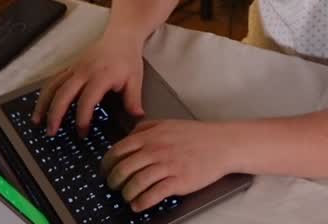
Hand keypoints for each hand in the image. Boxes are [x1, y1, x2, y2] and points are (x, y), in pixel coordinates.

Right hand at [31, 29, 145, 134]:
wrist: (121, 35)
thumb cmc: (128, 58)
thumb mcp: (135, 78)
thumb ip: (133, 99)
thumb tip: (136, 117)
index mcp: (101, 76)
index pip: (87, 100)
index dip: (83, 118)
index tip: (82, 132)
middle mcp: (84, 72)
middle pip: (64, 94)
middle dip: (55, 114)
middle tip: (52, 132)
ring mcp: (74, 68)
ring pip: (53, 86)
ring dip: (43, 104)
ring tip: (37, 121)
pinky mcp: (70, 67)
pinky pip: (53, 80)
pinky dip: (44, 94)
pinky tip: (41, 106)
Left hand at [101, 120, 236, 211]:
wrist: (222, 144)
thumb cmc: (196, 135)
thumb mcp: (168, 123)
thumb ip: (146, 127)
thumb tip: (128, 135)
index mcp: (151, 136)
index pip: (118, 150)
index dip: (107, 163)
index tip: (105, 171)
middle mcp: (156, 150)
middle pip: (123, 168)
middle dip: (113, 181)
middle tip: (113, 186)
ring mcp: (167, 166)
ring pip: (135, 183)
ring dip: (126, 193)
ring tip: (127, 197)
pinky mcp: (178, 181)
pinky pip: (153, 194)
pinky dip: (141, 202)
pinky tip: (139, 204)